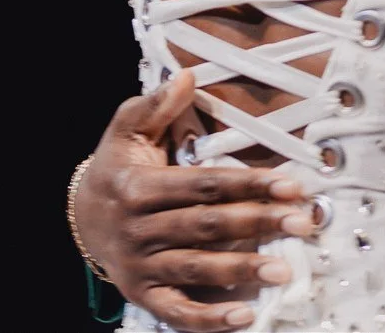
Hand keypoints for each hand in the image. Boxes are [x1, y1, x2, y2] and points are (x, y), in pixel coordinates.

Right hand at [72, 71, 315, 330]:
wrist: (81, 218)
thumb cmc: (117, 168)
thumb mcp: (126, 130)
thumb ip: (155, 105)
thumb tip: (187, 76)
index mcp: (140, 187)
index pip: (204, 185)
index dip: (249, 184)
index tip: (291, 184)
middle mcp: (140, 229)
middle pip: (207, 226)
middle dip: (258, 223)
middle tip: (303, 222)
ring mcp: (141, 266)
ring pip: (197, 268)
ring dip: (242, 270)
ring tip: (284, 269)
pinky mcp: (143, 295)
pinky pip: (178, 311)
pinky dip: (210, 318)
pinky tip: (244, 316)